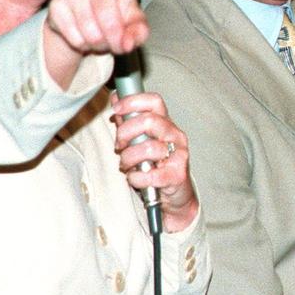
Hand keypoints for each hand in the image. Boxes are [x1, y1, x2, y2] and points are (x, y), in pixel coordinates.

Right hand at [44, 0, 148, 85]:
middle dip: (114, 38)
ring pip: (89, 30)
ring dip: (99, 45)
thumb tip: (128, 43)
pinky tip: (85, 38)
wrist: (88, 21)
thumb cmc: (117, 16)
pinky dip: (83, 45)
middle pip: (106, 14)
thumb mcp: (134, 24)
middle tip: (118, 44)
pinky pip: (74, 36)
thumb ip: (139, 32)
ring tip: (102, 41)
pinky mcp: (56, 5)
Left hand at [113, 91, 198, 232]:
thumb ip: (128, 121)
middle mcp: (174, 135)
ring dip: (129, 158)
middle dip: (125, 133)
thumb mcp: (140, 140)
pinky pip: (151, 174)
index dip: (133, 101)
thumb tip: (115, 100)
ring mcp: (178, 154)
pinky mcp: (178, 174)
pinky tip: (135, 178)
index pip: (154, 101)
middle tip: (119, 145)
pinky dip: (137, 178)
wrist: (174, 194)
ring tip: (126, 165)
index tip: (117, 109)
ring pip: (149, 148)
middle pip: (149, 121)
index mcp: (165, 123)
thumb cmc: (155, 166)